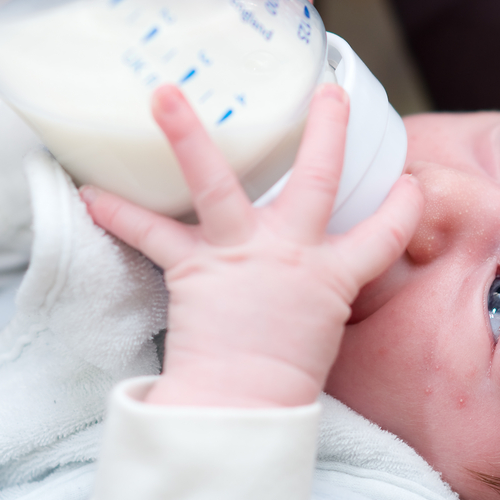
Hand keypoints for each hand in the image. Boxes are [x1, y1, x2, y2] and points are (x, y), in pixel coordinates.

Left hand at [81, 85, 422, 408]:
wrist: (243, 406)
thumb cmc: (284, 375)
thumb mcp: (322, 323)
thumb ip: (319, 284)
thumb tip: (306, 270)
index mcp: (333, 274)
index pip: (384, 234)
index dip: (402, 206)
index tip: (409, 182)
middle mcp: (292, 252)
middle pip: (318, 180)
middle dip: (328, 132)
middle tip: (328, 92)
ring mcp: (242, 254)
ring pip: (219, 185)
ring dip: (190, 137)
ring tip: (165, 95)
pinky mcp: (195, 267)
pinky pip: (151, 233)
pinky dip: (119, 214)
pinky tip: (89, 191)